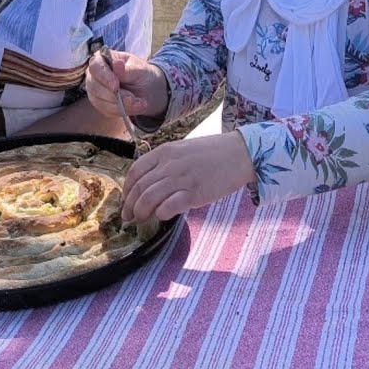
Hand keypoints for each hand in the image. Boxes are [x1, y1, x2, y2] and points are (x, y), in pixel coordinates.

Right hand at [85, 49, 168, 119]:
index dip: (104, 77)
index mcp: (103, 59)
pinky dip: (123, 110)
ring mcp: (96, 91)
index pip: (95, 66)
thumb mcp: (139, 70)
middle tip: (133, 98)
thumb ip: (127, 70)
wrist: (149, 90)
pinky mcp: (101, 104)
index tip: (116, 86)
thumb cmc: (142, 74)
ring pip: (100, 101)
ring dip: (121, 105)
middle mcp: (95, 75)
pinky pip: (108, 110)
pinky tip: (136, 107)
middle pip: (95, 86)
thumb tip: (117, 64)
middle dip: (115, 95)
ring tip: (140, 103)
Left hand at [121, 132, 255, 221]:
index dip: (127, 189)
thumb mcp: (183, 149)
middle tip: (129, 217)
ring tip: (142, 219)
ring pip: (149, 198)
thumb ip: (165, 162)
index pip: (135, 171)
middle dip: (130, 206)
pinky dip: (161, 213)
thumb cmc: (213, 152)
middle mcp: (169, 164)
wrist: (241, 153)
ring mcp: (181, 179)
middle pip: (139, 188)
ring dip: (141, 212)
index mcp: (164, 152)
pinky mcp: (194, 193)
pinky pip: (168, 207)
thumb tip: (149, 182)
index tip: (126, 200)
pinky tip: (163, 215)